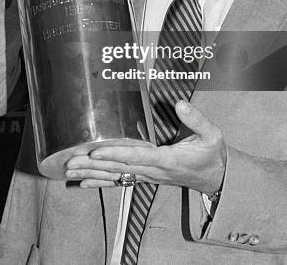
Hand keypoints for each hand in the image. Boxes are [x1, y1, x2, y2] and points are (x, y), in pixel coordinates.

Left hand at [65, 100, 226, 194]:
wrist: (217, 179)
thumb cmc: (212, 155)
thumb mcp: (212, 135)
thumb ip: (196, 119)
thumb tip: (180, 104)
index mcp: (167, 159)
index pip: (135, 155)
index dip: (114, 153)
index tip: (94, 150)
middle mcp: (153, 171)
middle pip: (118, 168)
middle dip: (92, 165)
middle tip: (69, 162)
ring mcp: (148, 176)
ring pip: (116, 176)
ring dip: (92, 174)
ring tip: (69, 172)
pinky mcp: (146, 177)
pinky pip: (121, 180)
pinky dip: (101, 182)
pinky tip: (83, 183)